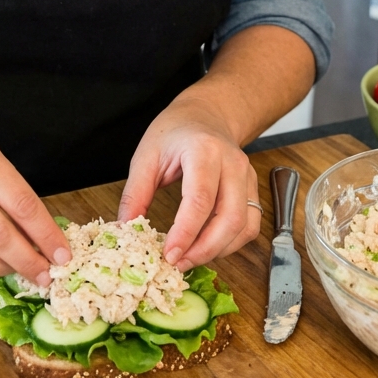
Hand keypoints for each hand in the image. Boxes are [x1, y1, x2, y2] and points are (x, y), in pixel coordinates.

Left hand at [117, 95, 260, 267]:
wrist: (206, 114)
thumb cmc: (174, 131)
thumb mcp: (146, 155)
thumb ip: (135, 192)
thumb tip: (126, 228)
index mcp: (204, 150)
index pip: (200, 198)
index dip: (186, 232)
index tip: (169, 254)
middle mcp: (231, 163)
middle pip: (229, 217)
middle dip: (204, 249)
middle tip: (178, 263)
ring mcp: (246, 176)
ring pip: (244, 226)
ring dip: (218, 250)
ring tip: (189, 259)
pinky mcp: (251, 189)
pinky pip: (249, 225)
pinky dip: (230, 244)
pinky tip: (207, 248)